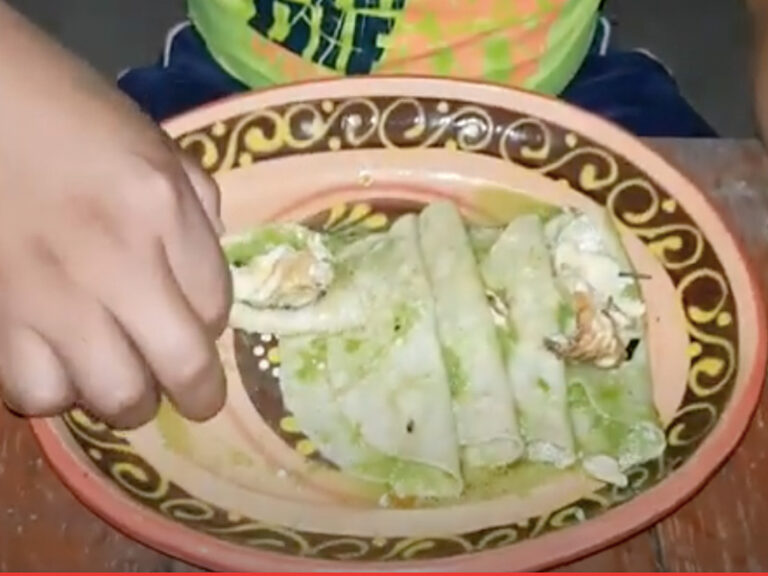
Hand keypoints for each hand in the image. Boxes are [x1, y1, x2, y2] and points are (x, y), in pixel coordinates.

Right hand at [0, 3, 230, 427]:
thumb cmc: (68, 114)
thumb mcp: (156, 146)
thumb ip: (197, 210)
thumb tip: (209, 277)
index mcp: (160, 209)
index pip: (216, 306)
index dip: (215, 328)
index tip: (204, 328)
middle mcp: (114, 260)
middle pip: (179, 364)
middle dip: (198, 394)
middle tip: (195, 398)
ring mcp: (50, 294)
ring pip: (111, 393)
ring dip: (129, 399)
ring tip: (126, 381)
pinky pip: (35, 390)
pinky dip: (57, 392)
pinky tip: (62, 367)